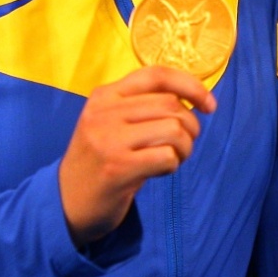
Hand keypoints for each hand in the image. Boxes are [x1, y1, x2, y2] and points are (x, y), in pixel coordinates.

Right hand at [59, 67, 215, 244]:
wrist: (67, 201)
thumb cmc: (101, 160)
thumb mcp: (112, 122)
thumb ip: (143, 105)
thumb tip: (193, 98)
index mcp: (105, 95)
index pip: (157, 75)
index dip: (191, 86)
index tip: (210, 105)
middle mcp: (104, 112)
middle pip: (171, 105)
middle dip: (191, 126)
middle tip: (183, 144)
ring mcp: (109, 140)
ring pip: (175, 129)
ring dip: (185, 147)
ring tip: (173, 158)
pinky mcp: (117, 168)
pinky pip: (168, 157)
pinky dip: (173, 165)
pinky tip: (160, 171)